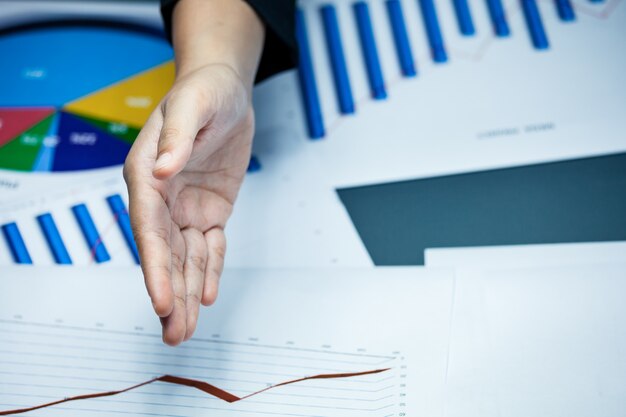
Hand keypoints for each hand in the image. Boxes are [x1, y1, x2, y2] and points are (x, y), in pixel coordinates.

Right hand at [124, 64, 253, 344]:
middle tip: (174, 333)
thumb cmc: (203, 91)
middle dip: (170, 294)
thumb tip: (162, 170)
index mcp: (147, 174)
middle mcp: (163, 197)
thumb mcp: (192, 104)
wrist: (226, 89)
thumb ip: (176, 137)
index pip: (148, 229)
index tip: (162, 300)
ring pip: (187, 258)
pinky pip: (210, 247)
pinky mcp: (210, 210)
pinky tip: (208, 296)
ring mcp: (186, 207)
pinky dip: (210, 271)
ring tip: (184, 329)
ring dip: (188, 293)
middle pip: (165, 253)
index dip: (154, 267)